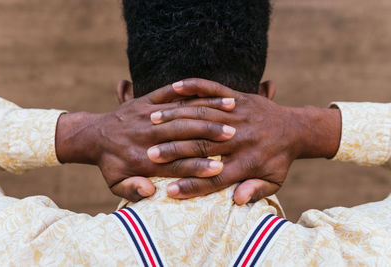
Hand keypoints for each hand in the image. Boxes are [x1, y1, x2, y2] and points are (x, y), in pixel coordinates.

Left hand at [55, 81, 236, 200]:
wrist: (92, 134)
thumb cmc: (110, 163)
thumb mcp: (114, 183)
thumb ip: (131, 191)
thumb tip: (150, 193)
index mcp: (142, 159)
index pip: (175, 165)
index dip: (197, 167)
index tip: (219, 168)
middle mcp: (147, 135)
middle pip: (183, 134)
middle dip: (208, 135)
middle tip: (232, 136)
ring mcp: (147, 114)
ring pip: (181, 112)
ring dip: (206, 113)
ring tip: (229, 114)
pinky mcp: (146, 100)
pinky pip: (170, 93)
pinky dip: (193, 92)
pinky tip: (205, 93)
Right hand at [148, 78, 341, 203]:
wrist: (296, 129)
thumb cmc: (279, 159)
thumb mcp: (274, 181)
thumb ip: (256, 190)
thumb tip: (237, 201)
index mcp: (246, 163)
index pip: (214, 179)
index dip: (192, 187)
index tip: (169, 192)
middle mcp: (239, 139)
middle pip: (202, 147)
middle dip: (174, 151)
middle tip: (150, 155)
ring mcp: (238, 115)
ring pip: (203, 117)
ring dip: (176, 119)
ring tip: (152, 122)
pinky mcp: (238, 98)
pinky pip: (214, 90)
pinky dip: (195, 87)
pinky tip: (176, 87)